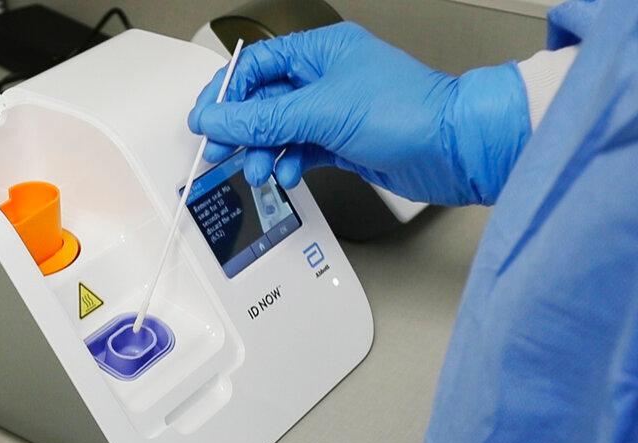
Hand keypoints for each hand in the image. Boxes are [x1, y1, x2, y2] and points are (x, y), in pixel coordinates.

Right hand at [188, 23, 530, 205]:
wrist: (454, 149)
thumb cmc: (408, 112)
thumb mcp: (321, 112)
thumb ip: (263, 120)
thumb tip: (218, 120)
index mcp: (320, 51)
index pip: (256, 67)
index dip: (226, 95)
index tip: (206, 121)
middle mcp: (325, 78)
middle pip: (263, 102)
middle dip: (241, 130)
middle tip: (221, 152)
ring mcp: (334, 111)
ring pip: (280, 130)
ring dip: (264, 152)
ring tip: (257, 170)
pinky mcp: (343, 142)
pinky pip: (301, 151)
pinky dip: (290, 163)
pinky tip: (289, 173)